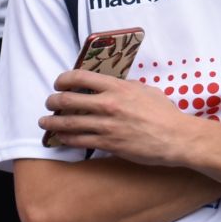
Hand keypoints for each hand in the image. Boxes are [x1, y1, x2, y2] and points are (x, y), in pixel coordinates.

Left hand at [39, 69, 194, 164]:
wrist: (175, 138)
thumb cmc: (164, 113)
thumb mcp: (145, 90)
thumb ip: (125, 86)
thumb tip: (112, 84)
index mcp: (117, 87)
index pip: (80, 77)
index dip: (64, 79)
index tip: (59, 83)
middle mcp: (108, 105)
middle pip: (68, 100)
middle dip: (53, 101)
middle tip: (49, 103)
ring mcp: (106, 126)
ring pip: (69, 123)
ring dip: (52, 123)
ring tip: (44, 123)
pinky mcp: (108, 144)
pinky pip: (79, 141)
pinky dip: (66, 139)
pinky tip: (61, 138)